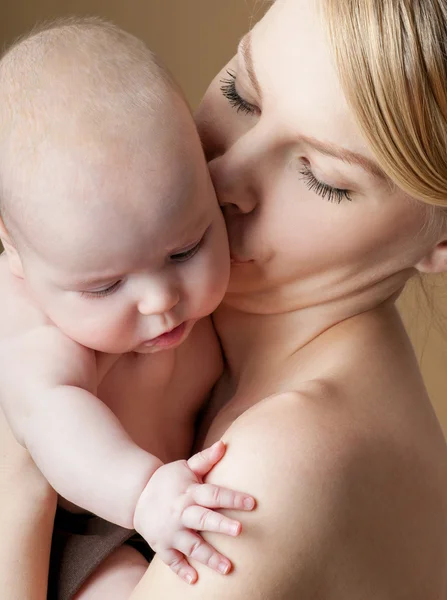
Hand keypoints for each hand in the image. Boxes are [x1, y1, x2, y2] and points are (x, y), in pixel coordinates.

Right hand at [133, 440, 254, 583]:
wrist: (136, 495)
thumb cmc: (168, 480)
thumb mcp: (185, 467)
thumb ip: (205, 460)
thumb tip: (224, 444)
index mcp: (190, 493)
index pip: (214, 494)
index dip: (233, 498)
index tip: (252, 503)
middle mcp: (181, 513)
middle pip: (203, 519)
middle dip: (220, 525)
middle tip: (239, 531)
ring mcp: (171, 532)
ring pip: (191, 545)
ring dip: (209, 557)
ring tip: (227, 567)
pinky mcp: (162, 546)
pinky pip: (172, 561)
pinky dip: (182, 571)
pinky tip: (195, 580)